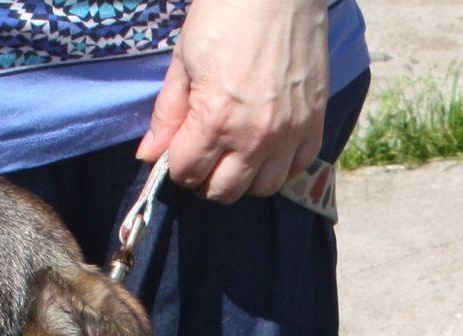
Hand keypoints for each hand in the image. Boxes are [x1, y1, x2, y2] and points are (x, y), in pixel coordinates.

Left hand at [138, 0, 328, 202]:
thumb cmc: (227, 13)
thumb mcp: (184, 58)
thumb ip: (167, 113)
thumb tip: (148, 154)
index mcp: (216, 119)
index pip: (187, 172)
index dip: (176, 164)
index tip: (179, 148)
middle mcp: (254, 137)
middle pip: (223, 191)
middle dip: (205, 179)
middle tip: (204, 155)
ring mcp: (289, 134)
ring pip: (262, 188)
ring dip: (243, 178)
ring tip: (236, 152)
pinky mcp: (314, 124)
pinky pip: (297, 169)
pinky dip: (279, 165)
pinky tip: (267, 145)